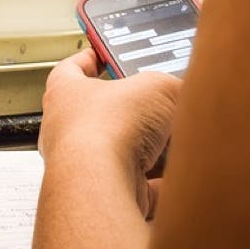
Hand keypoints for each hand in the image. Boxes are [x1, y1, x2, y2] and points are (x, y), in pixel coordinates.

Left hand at [38, 47, 181, 216]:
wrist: (99, 185)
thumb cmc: (104, 130)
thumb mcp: (155, 87)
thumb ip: (170, 85)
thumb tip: (184, 91)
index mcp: (65, 92)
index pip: (73, 68)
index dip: (92, 58)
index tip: (106, 54)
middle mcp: (68, 129)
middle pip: (104, 114)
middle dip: (136, 112)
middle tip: (162, 104)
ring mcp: (84, 166)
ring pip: (123, 153)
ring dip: (151, 150)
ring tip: (177, 140)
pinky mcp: (104, 194)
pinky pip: (139, 188)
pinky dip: (162, 186)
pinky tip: (181, 178)